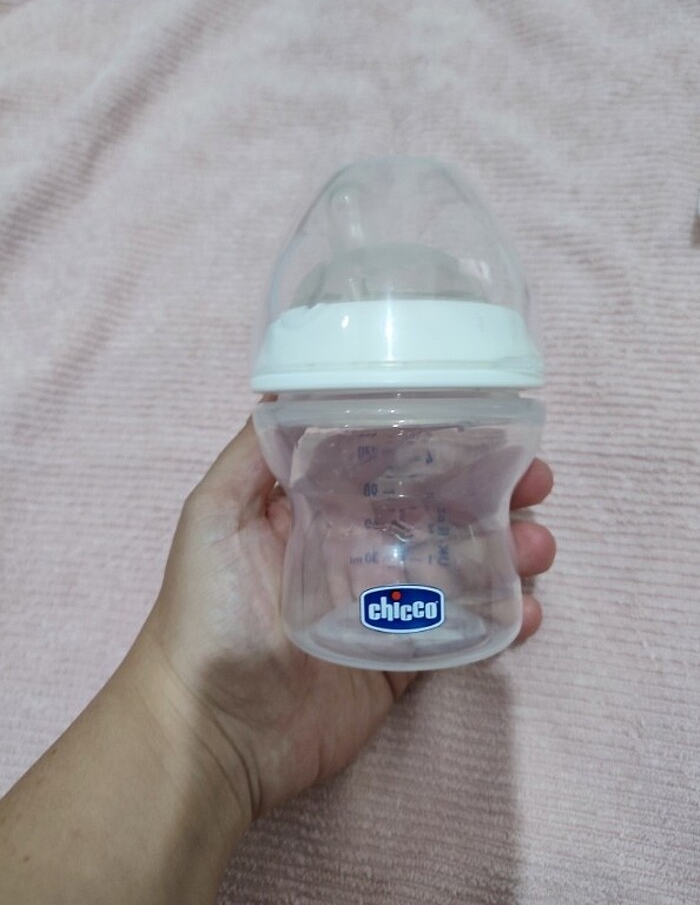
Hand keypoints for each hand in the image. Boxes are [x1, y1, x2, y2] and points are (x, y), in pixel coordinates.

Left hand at [142, 416, 555, 819]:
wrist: (208, 732)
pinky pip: (459, 634)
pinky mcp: (399, 661)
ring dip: (505, 551)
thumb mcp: (215, 515)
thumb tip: (287, 391)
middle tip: (535, 484)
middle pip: (435, 512)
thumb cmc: (207, 613)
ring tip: (538, 547)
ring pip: (458, 568)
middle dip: (488, 492)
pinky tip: (528, 610)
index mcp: (317, 513)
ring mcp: (381, 609)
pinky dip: (500, 620)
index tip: (484, 427)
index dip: (436, 444)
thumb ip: (250, 455)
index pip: (387, 465)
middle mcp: (354, 552)